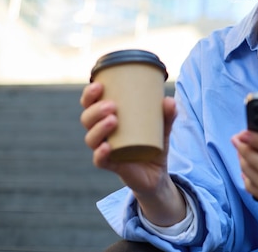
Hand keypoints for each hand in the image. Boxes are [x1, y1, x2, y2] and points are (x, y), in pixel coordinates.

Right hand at [79, 82, 184, 225]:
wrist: (157, 172)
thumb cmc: (153, 143)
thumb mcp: (163, 127)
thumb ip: (168, 114)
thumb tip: (169, 101)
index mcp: (107, 118)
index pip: (90, 105)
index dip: (89, 95)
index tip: (99, 85)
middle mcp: (102, 134)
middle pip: (87, 120)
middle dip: (95, 110)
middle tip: (112, 105)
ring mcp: (105, 150)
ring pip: (91, 139)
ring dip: (98, 128)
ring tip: (113, 119)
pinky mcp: (112, 165)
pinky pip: (100, 160)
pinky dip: (100, 153)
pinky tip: (107, 147)